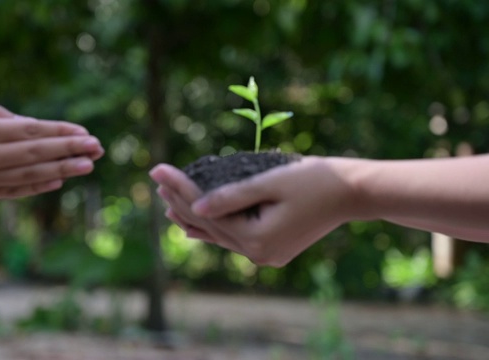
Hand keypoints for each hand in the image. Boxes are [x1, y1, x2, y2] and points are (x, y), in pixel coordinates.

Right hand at [0, 103, 103, 206]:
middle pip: (39, 153)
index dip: (61, 132)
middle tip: (99, 148)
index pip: (32, 131)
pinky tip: (58, 181)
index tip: (84, 132)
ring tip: (89, 166)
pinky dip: (39, 186)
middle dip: (71, 150)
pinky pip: (17, 191)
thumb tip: (25, 123)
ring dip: (63, 170)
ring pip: (33, 174)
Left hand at [150, 157, 361, 266]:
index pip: (206, 211)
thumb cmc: (314, 180)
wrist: (351, 193)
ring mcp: (265, 255)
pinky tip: (191, 226)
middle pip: (208, 224)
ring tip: (166, 201)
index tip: (157, 167)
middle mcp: (258, 253)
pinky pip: (234, 239)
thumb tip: (195, 206)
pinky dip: (212, 229)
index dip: (179, 187)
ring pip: (218, 234)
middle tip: (156, 178)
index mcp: (257, 238)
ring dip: (192, 216)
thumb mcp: (270, 182)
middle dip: (181, 200)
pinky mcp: (272, 250)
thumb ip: (232, 196)